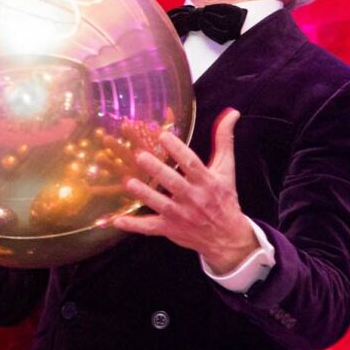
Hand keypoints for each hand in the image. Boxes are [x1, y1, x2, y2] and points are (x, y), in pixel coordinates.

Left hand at [112, 108, 257, 272]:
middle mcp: (193, 198)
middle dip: (157, 169)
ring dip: (144, 194)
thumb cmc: (223, 197)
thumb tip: (232, 113)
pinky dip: (134, 225)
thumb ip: (224, 140)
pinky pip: (150, 227)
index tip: (163, 136)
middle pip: (173, 182)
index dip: (178, 150)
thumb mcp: (226, 169)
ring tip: (128, 182)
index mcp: (206, 181)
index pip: (191, 164)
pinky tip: (117, 220)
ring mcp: (181, 215)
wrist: (227, 236)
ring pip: (160, 204)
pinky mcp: (170, 228)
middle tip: (139, 155)